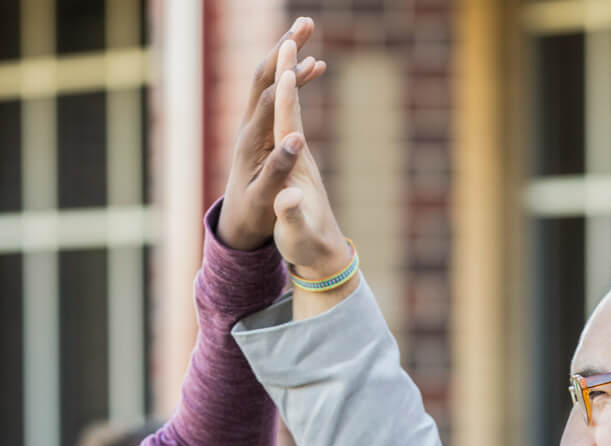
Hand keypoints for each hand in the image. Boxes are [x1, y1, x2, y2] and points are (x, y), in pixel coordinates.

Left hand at [217, 18, 328, 250]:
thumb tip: (297, 140)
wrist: (238, 224)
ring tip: (307, 28)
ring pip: (269, 79)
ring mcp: (255, 125)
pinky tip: (314, 66)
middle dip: (283, 49)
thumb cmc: (253, 215)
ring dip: (287, 53)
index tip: (308, 61)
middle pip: (263, 76)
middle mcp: (249, 126)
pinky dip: (295, 76)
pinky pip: (278, 93)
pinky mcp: (263, 129)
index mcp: (250, 141)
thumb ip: (278, 170)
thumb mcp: (265, 198)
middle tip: (305, 23)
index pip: (268, 99)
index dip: (288, 79)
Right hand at [266, 39, 351, 279]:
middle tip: (299, 27)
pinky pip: (288, 118)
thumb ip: (291, 213)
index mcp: (294, 164)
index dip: (287, 88)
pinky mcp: (295, 159)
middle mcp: (297, 151)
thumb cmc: (306, 245)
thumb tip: (288, 198)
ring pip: (291, 104)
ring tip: (293, 41)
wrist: (324, 254)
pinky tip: (288, 82)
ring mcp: (297, 154)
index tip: (287, 55)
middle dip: (292, 64)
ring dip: (292, 71)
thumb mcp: (295, 232)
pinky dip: (287, 97)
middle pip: (292, 101)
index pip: (288, 119)